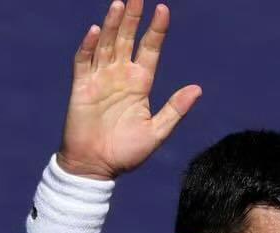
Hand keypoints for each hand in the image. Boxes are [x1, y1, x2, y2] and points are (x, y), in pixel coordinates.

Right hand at [58, 1, 201, 182]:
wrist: (96, 168)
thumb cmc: (126, 154)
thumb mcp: (156, 133)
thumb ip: (175, 110)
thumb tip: (197, 89)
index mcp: (140, 83)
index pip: (150, 48)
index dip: (156, 29)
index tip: (163, 9)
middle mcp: (120, 75)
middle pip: (127, 38)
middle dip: (133, 17)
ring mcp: (100, 78)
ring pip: (106, 44)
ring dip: (112, 25)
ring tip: (120, 4)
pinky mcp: (82, 87)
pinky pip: (84, 61)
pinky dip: (88, 46)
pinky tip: (95, 31)